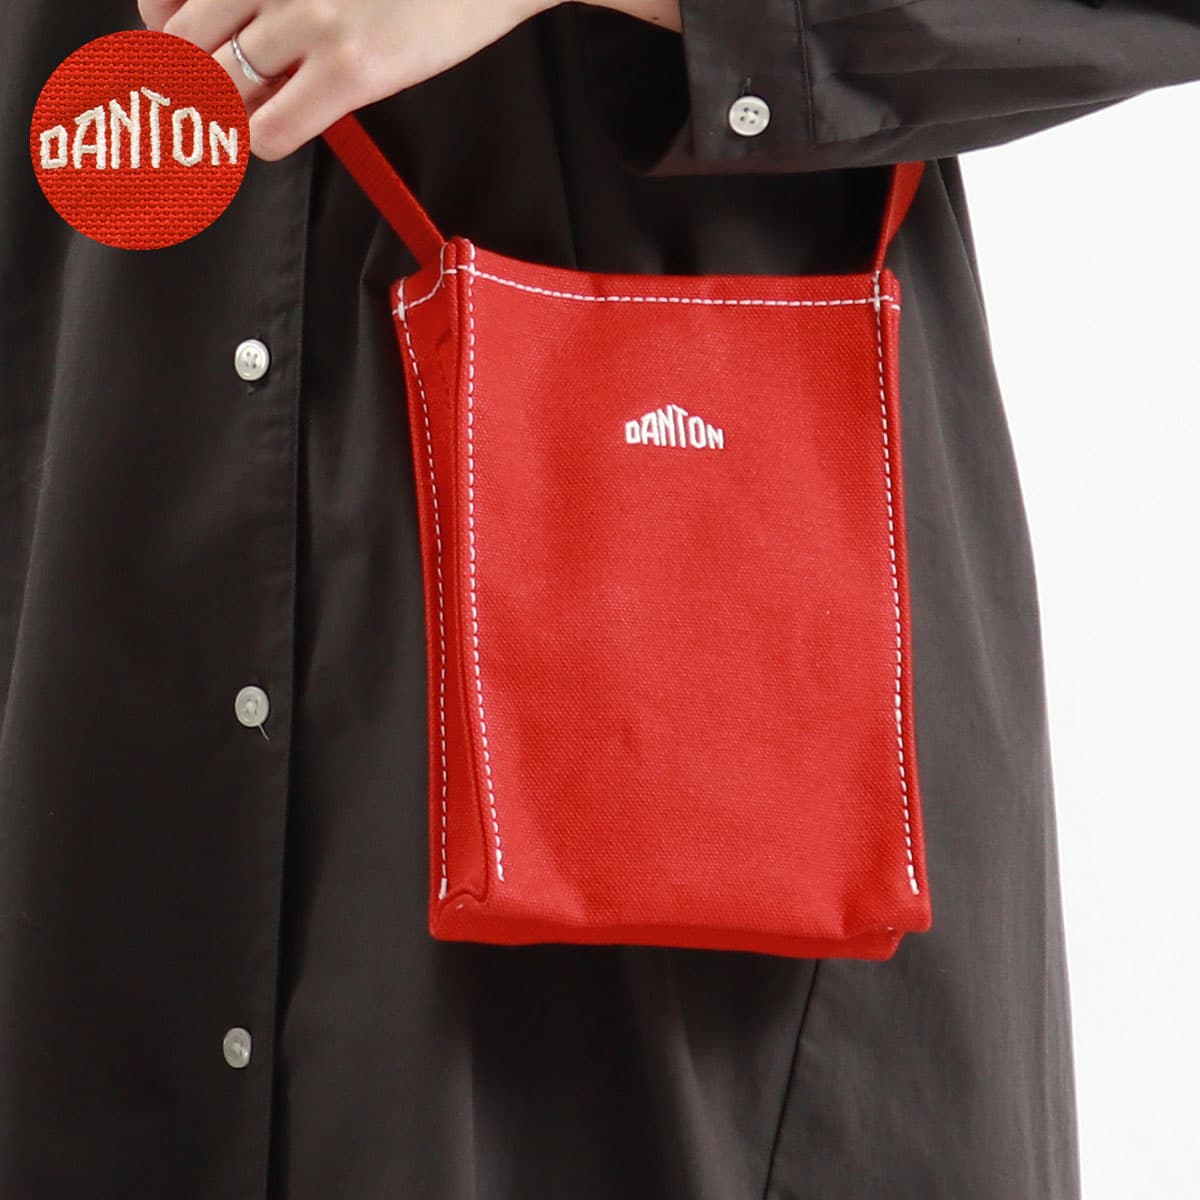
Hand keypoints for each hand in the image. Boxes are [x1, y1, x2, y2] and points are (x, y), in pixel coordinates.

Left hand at [138, 0, 559, 160]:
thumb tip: (244, 43)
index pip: (167, 0)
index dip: (166, 38)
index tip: (178, 59)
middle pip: (182, 47)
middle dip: (185, 85)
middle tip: (204, 107)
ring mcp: (309, 17)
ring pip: (219, 88)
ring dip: (223, 116)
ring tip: (243, 120)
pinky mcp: (349, 67)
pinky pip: (271, 128)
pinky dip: (261, 143)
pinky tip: (277, 135)